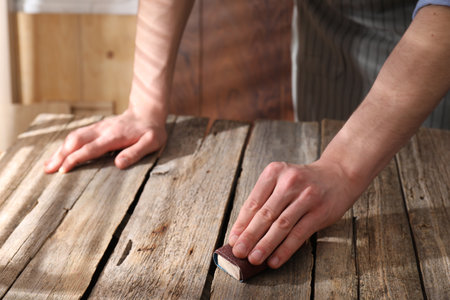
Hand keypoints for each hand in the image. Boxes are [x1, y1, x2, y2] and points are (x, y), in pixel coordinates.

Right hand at [44, 105, 166, 173]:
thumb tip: (118, 164)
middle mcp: (102, 130)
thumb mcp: (151, 143)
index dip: (75, 159)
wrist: (148, 112)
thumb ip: (135, 152)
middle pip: (75, 141)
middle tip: (48, 170)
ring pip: (73, 137)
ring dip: (60, 150)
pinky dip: (66, 145)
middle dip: (60, 155)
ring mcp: (98, 127)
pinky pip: (77, 135)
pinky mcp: (96, 128)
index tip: (63, 170)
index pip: (90, 149)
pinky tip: (60, 153)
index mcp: (114, 136)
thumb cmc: (151, 130)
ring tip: (48, 165)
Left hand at [228, 160, 360, 268]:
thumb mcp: (281, 181)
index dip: (241, 223)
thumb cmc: (303, 182)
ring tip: (253, 259)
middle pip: (265, 214)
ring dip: (265, 245)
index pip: (253, 202)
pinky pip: (298, 234)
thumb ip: (265, 201)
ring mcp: (306, 196)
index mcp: (274, 172)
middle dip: (249, 236)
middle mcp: (289, 181)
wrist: (338, 174)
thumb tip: (244, 231)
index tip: (233, 240)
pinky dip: (284, 249)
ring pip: (281, 225)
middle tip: (238, 253)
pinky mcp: (319, 212)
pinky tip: (274, 261)